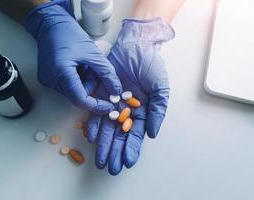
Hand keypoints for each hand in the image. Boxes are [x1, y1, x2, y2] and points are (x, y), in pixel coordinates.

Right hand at [25, 0, 121, 113]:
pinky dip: (76, 80)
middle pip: (77, 95)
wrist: (51, 24)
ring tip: (84, 65)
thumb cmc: (71, 35)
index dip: (96, 105)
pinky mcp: (46, 78)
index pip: (80, 99)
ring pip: (72, 91)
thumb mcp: (94, 54)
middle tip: (94, 70)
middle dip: (91, 86)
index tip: (109, 105)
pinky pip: (66, 86)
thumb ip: (107, 74)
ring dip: (84, 82)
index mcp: (62, 73)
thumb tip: (116, 92)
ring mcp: (47, 80)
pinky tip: (76, 66)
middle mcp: (51, 80)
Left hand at [85, 19, 174, 174]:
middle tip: (110, 168)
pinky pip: (96, 112)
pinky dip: (94, 124)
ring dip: (104, 144)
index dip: (132, 149)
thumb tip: (152, 133)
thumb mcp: (160, 88)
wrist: (135, 46)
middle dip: (115, 152)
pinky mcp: (101, 95)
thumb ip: (158, 111)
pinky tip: (93, 137)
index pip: (136, 135)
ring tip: (100, 159)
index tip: (127, 162)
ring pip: (107, 128)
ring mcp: (112, 104)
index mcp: (142, 112)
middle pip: (119, 136)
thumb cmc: (151, 66)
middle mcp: (126, 111)